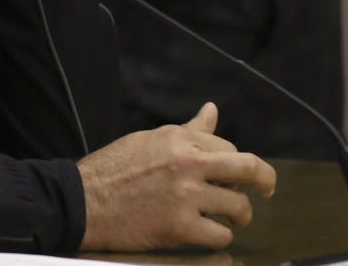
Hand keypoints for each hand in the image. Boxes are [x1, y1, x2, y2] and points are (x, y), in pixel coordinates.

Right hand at [77, 102, 275, 251]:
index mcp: (179, 139)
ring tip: (229, 219)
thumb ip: (186, 130)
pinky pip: (221, 235)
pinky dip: (219, 237)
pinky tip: (208, 234)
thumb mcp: (149, 140)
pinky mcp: (180, 227)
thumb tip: (212, 110)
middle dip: (264, 181)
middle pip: (248, 169)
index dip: (233, 163)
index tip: (231, 174)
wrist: (81, 201)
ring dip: (238, 215)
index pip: (228, 149)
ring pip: (238, 207)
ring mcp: (186, 196)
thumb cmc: (112, 169)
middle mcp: (187, 163)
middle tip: (266, 190)